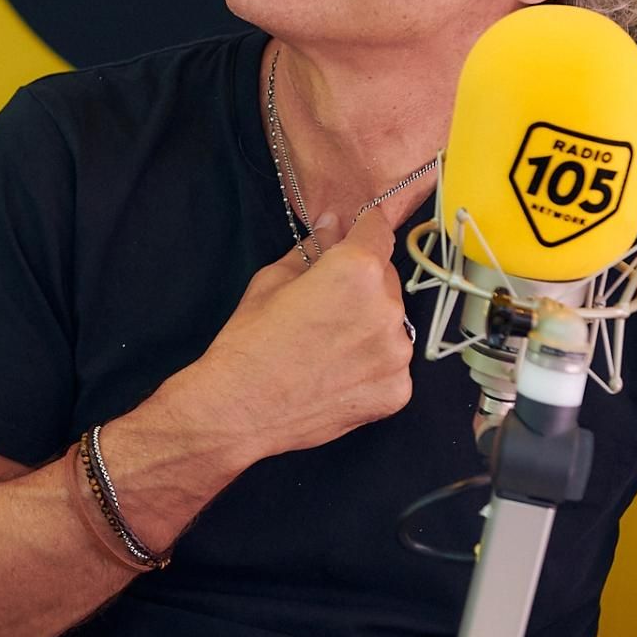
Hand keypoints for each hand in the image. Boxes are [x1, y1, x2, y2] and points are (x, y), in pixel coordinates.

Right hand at [168, 207, 414, 461]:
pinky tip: (337, 375)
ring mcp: (397, 354)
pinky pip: (392, 365)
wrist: (239, 410)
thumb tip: (332, 226)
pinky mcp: (397, 390)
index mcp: (357, 270)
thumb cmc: (248, 341)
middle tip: (326, 306)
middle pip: (387, 280)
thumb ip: (312, 250)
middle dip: (363, 284)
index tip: (353, 237)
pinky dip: (372, 366)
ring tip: (329, 347)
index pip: (377, 230)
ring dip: (370, 326)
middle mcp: (388, 308)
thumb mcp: (271, 280)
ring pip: (392, 324)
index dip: (362, 230)